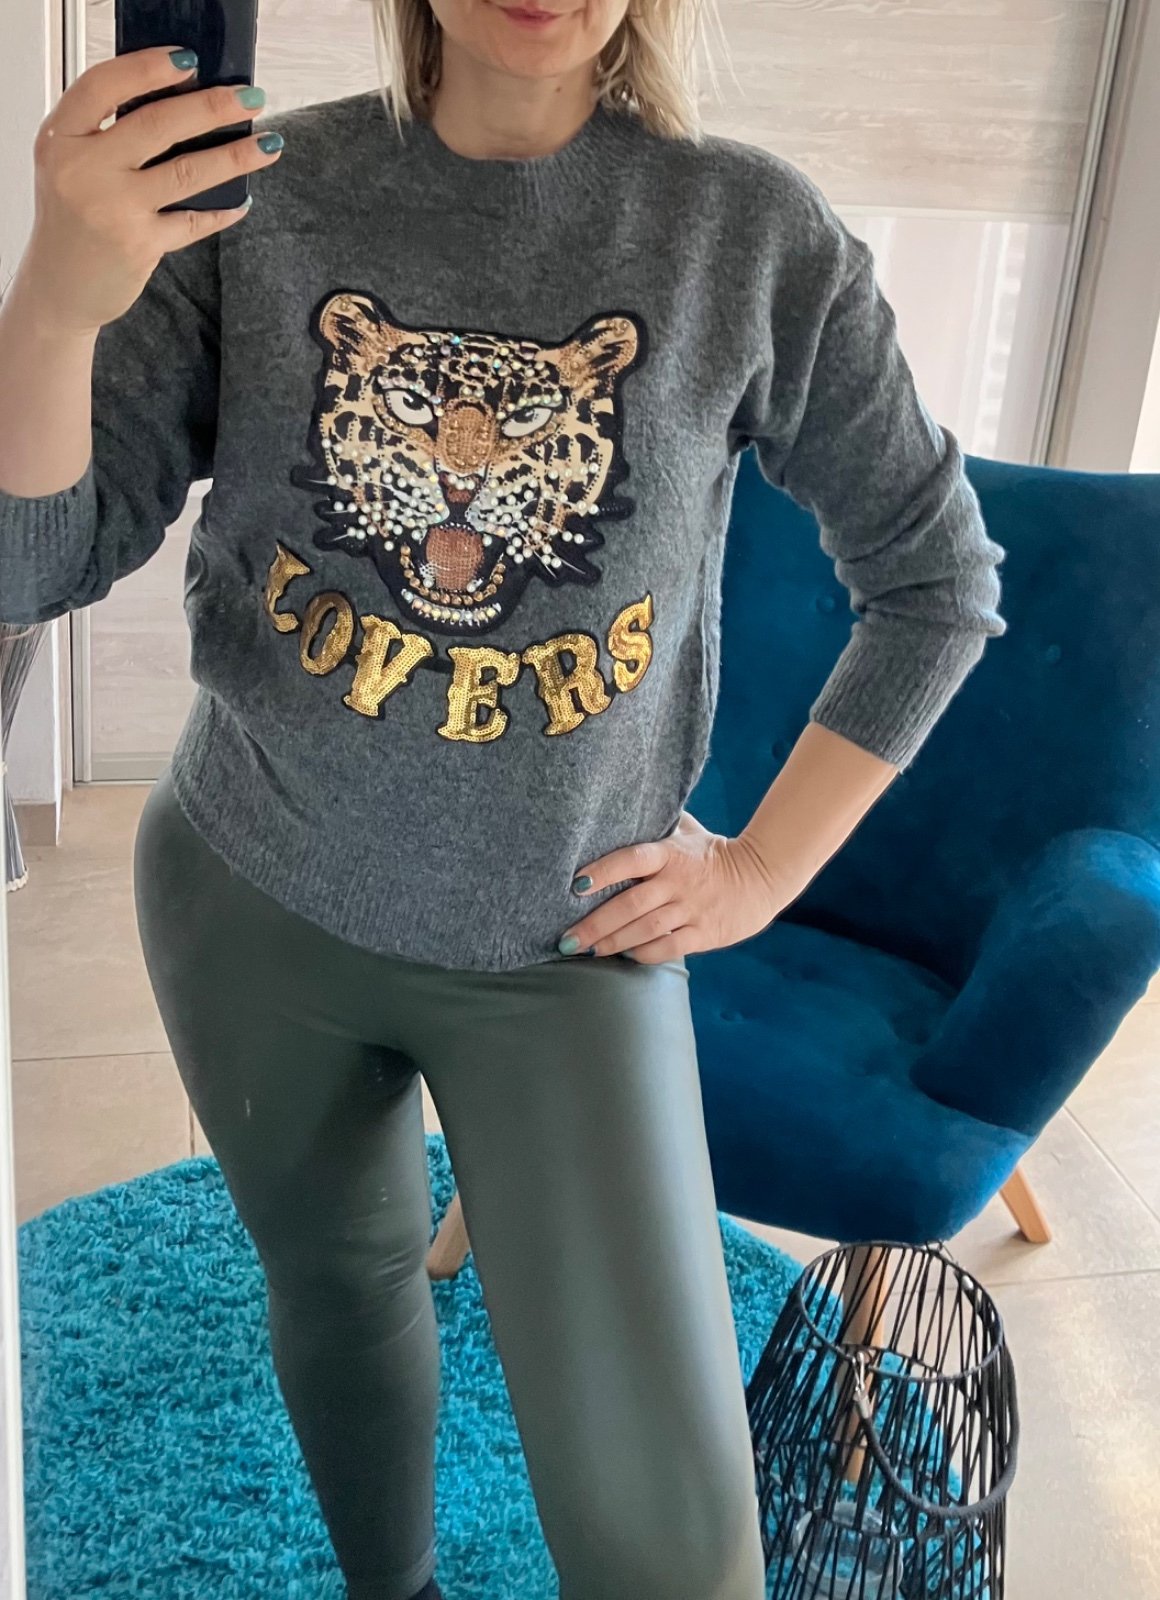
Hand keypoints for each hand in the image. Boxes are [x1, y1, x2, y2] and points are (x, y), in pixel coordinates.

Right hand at [21, 48, 282, 337]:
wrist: (59, 286)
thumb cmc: (72, 218)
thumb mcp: (70, 164)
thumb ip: (106, 134)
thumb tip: (180, 102)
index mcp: (61, 137)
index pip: (103, 86)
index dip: (148, 68)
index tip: (190, 61)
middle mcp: (82, 169)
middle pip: (157, 124)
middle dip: (212, 107)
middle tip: (251, 99)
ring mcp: (113, 208)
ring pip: (187, 171)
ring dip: (235, 156)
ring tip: (269, 144)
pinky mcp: (139, 244)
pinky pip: (193, 220)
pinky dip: (222, 210)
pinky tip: (242, 201)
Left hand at [559, 812, 793, 963]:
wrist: (762, 876)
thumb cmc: (713, 853)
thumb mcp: (688, 831)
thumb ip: (658, 823)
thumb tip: (623, 805)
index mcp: (670, 854)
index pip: (631, 860)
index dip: (602, 872)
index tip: (574, 886)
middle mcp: (678, 882)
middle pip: (630, 904)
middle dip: (595, 924)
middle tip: (566, 939)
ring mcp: (691, 909)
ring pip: (645, 929)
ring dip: (613, 942)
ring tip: (588, 950)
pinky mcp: (704, 933)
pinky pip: (668, 947)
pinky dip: (644, 954)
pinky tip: (625, 955)